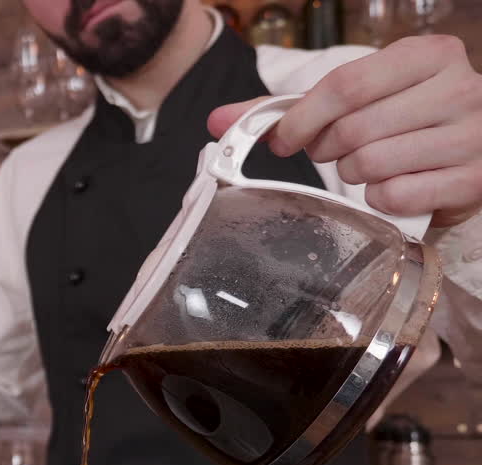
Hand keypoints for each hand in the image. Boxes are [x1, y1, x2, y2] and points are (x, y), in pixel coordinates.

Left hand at [208, 36, 481, 227]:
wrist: (471, 147)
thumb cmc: (403, 119)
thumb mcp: (357, 97)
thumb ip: (288, 107)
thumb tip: (217, 122)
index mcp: (427, 55)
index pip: (345, 85)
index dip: (302, 119)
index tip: (282, 139)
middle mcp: (458, 88)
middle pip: (354, 128)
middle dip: (325, 149)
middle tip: (332, 153)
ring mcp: (470, 136)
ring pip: (371, 164)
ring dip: (352, 174)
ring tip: (365, 166)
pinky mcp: (472, 179)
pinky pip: (396, 196)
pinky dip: (378, 199)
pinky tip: (392, 186)